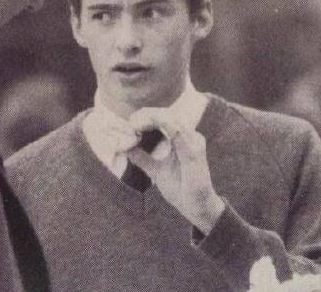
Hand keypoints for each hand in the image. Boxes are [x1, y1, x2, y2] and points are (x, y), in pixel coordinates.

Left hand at [128, 107, 224, 233]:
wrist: (196, 206)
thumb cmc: (180, 187)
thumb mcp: (156, 170)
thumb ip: (142, 158)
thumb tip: (124, 147)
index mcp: (182, 139)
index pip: (165, 118)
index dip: (147, 116)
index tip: (130, 120)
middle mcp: (190, 136)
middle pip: (168, 115)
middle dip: (147, 114)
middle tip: (131, 120)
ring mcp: (194, 141)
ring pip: (173, 119)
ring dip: (153, 117)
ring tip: (135, 123)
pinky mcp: (195, 150)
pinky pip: (179, 132)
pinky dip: (164, 125)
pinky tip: (153, 124)